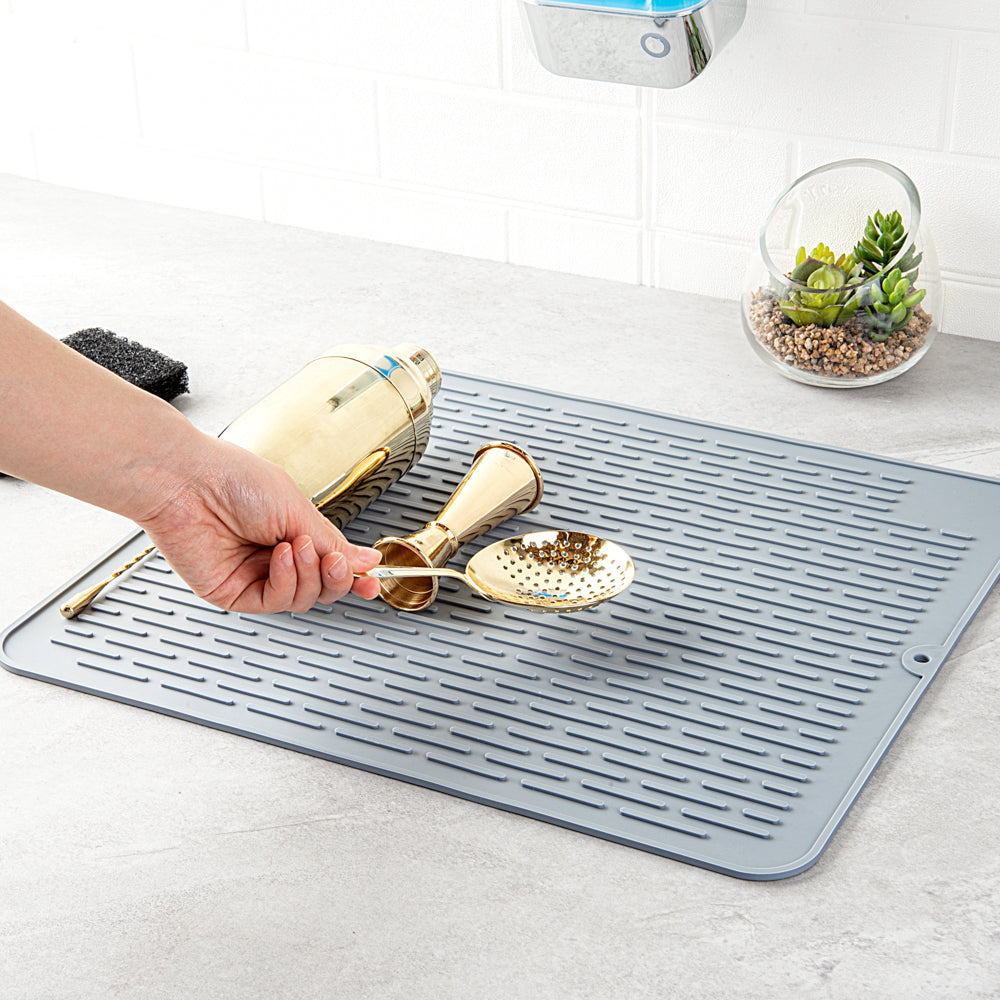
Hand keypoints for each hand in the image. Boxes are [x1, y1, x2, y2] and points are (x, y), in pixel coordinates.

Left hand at [136, 436, 382, 613]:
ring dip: (308, 573)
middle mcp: (274, 555)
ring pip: (302, 598)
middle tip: (336, 561)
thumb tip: (364, 560)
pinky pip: (275, 601)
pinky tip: (279, 557)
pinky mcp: (233, 593)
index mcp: (291, 530)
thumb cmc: (232, 479)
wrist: (187, 482)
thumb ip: (332, 542)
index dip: (354, 575)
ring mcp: (254, 575)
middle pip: (321, 587)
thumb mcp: (298, 508)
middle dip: (336, 577)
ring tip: (295, 545)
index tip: (372, 581)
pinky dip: (285, 581)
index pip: (330, 562)